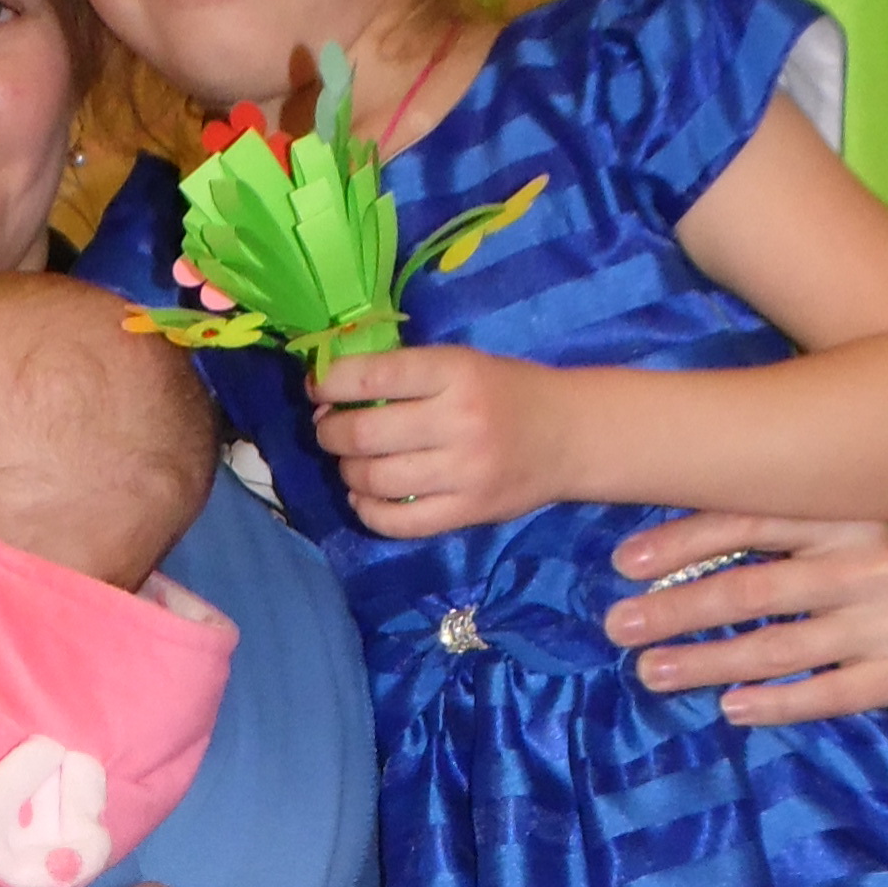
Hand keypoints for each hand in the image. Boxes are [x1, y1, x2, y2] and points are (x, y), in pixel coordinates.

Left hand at [311, 344, 586, 535]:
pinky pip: (398, 522)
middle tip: (329, 429)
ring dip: (347, 471)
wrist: (570, 436)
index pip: (371, 377)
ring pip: (374, 480)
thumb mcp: (462, 363)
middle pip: (364, 434)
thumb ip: (406, 374)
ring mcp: (463, 473)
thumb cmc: (508, 391)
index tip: (317, 389)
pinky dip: (368, 511)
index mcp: (455, 373)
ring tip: (351, 462)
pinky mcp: (467, 513)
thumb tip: (331, 394)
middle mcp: (458, 422)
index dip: (329, 384)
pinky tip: (366, 497)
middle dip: (330, 432)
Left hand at [603, 514, 887, 724]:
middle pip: (755, 588)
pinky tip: (729, 709)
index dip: (684, 541)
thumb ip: (768, 534)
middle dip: (679, 609)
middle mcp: (873, 560)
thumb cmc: (864, 581)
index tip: (624, 565)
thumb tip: (654, 553)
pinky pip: (826, 694)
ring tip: (651, 671)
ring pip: (780, 645)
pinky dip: (774, 703)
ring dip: (707, 661)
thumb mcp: (828, 541)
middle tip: (619, 627)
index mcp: (846, 513)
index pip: (753, 521)